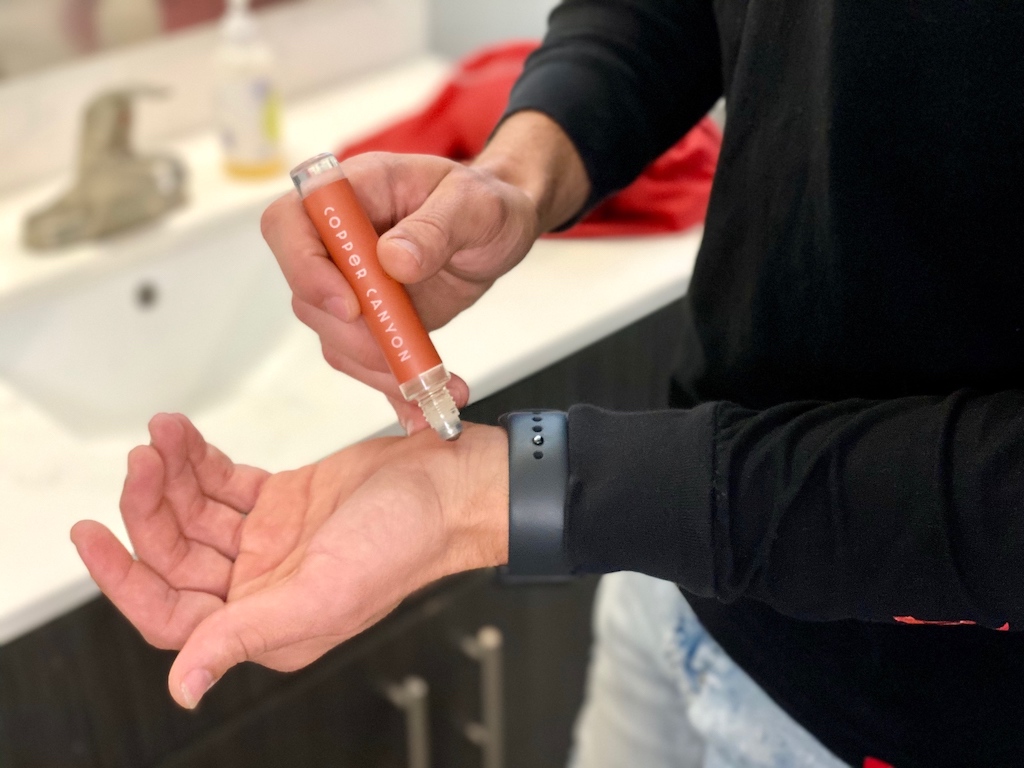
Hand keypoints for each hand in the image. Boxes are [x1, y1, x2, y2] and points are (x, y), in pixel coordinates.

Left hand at [71, 413, 507, 708]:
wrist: (450, 486)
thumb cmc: (406, 542)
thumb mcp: (322, 594)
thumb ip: (246, 635)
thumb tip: (184, 686)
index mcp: (266, 621)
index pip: (171, 615)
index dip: (124, 579)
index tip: (92, 536)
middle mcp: (262, 584)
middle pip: (177, 552)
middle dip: (151, 506)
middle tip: (144, 462)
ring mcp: (270, 539)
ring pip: (194, 511)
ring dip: (173, 474)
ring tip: (166, 435)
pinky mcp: (284, 498)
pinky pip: (223, 480)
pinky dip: (200, 458)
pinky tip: (186, 436)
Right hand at [261, 152, 540, 431]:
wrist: (504, 228)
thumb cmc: (486, 201)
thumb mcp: (474, 205)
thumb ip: (435, 227)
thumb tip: (392, 259)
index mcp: (351, 192)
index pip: (289, 225)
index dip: (305, 269)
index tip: (351, 306)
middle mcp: (338, 240)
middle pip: (310, 296)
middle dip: (357, 336)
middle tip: (409, 356)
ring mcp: (351, 284)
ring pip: (337, 338)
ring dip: (381, 371)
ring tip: (436, 385)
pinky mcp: (372, 321)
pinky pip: (365, 360)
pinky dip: (392, 388)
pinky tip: (420, 408)